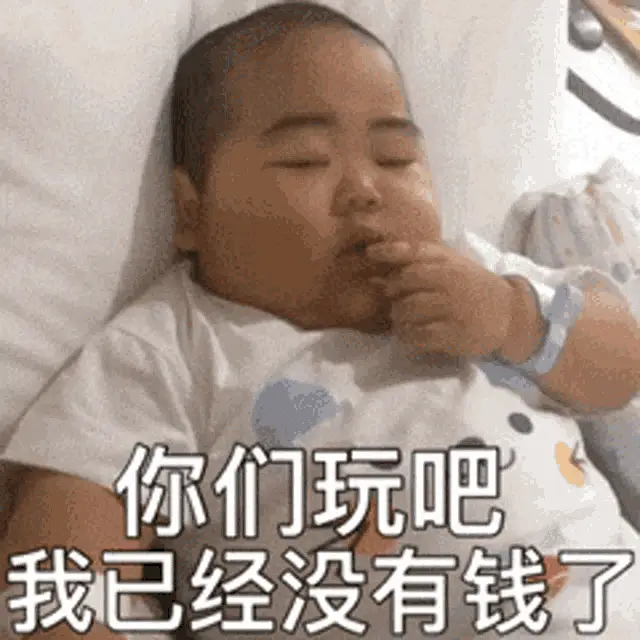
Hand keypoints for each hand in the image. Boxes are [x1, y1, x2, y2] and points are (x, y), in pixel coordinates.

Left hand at [367, 240, 518, 358]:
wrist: (509, 313)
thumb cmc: (472, 286)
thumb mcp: (452, 264)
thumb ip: (418, 262)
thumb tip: (377, 269)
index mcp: (448, 262)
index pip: (413, 251)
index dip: (388, 251)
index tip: (370, 254)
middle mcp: (449, 282)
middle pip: (404, 282)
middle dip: (392, 291)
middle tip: (394, 299)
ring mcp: (452, 309)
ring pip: (407, 310)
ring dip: (397, 316)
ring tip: (401, 318)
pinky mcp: (454, 334)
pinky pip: (418, 335)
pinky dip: (407, 335)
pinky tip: (410, 333)